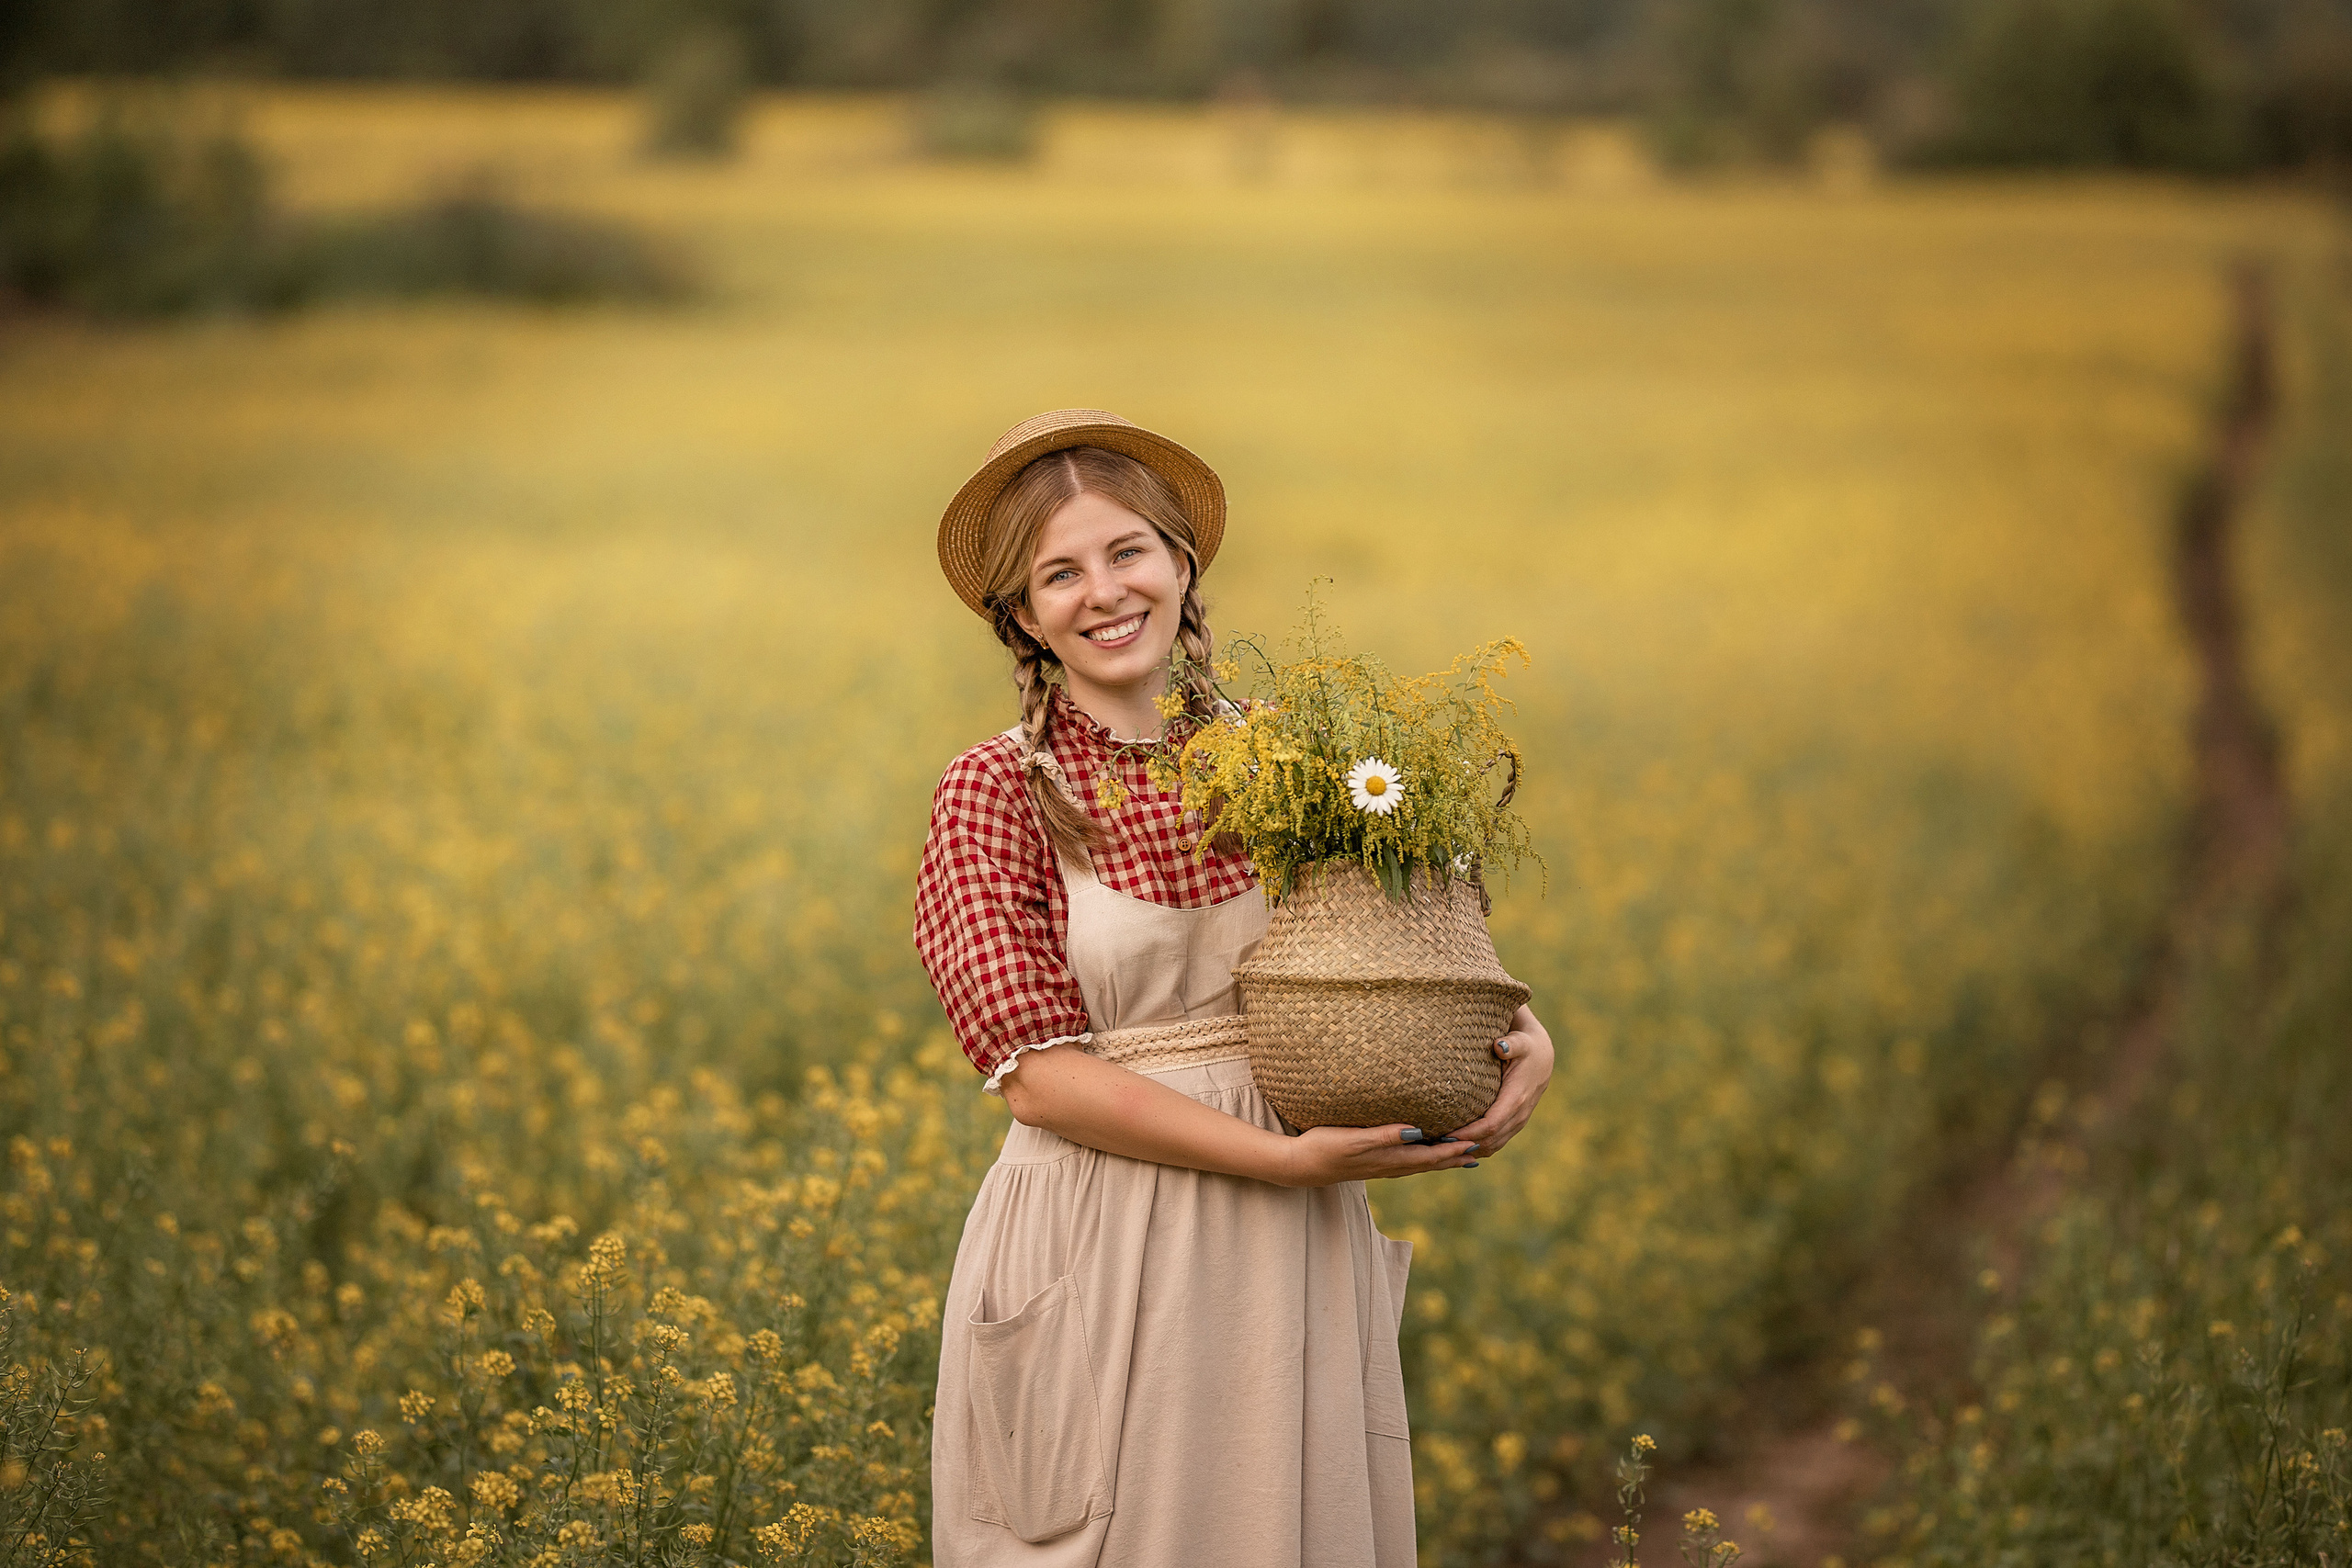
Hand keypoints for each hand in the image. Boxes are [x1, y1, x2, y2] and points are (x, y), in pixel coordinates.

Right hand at [1278, 1122, 1481, 1186]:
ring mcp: (1380, 1166)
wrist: (1299, 1166)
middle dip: (1454, 1158)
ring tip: (1460, 1156)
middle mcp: (1390, 1166)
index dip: (1453, 1151)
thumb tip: (1418, 1132)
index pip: (1430, 1157)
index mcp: (1390, 1160)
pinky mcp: (1371, 1162)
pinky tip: (1421, 1151)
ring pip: (1420, 1164)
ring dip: (1442, 1160)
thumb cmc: (1324, 1148)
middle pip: (1430, 1163)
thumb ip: (1385, 1136)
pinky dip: (1423, 1158)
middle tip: (1480, 1151)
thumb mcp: (1354, 1139)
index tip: (1476, 1143)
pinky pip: (1406, 1162)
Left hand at [1444, 1003, 1552, 1157]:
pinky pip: (1495, 1143)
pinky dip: (1476, 1148)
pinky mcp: (1513, 1125)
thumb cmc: (1525, 1047)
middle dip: (1463, 1145)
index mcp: (1517, 1098)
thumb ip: (1510, 1044)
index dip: (1468, 1133)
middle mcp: (1518, 1115)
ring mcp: (1517, 1123)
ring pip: (1492, 1146)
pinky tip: (1456, 1147)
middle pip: (1489, 1141)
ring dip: (1468, 1150)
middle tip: (1435, 1144)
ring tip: (1441, 1148)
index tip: (1444, 1134)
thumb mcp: (1520, 1042)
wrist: (1542, 1058)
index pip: (1490, 1125)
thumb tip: (1499, 1046)